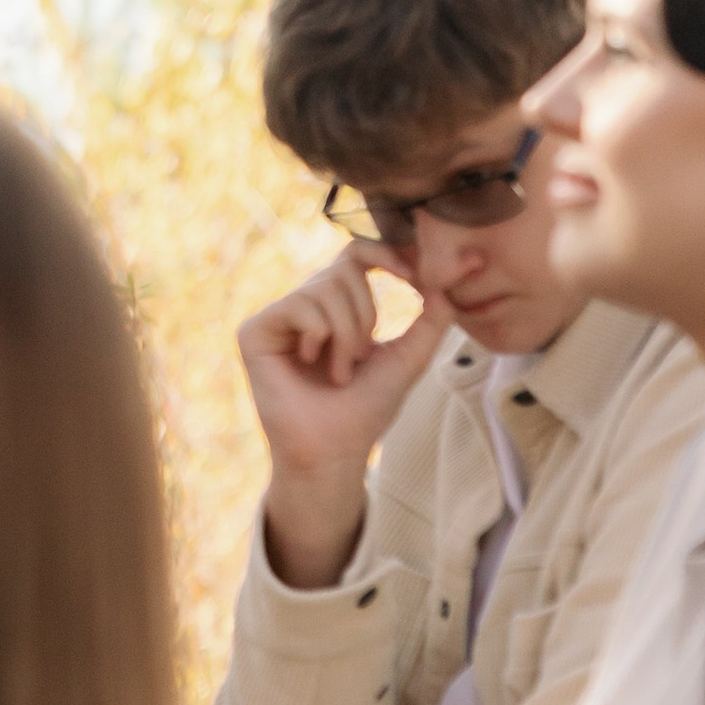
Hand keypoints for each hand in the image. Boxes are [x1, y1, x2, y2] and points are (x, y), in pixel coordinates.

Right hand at [236, 246, 449, 590]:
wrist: (335, 451)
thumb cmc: (366, 409)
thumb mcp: (407, 359)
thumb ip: (431, 320)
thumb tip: (449, 281)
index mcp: (336, 306)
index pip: (358, 254)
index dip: (385, 253)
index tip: (416, 274)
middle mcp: (304, 303)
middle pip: (345, 267)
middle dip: (366, 315)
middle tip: (359, 358)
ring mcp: (278, 316)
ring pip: (325, 287)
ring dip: (346, 336)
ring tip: (339, 372)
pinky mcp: (255, 330)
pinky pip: (300, 305)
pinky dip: (320, 336)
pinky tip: (310, 363)